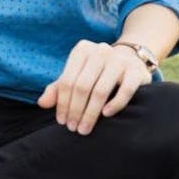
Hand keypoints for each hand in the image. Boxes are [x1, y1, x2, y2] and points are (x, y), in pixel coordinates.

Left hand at [38, 39, 152, 134]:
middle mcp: (101, 51)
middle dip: (76, 110)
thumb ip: (57, 89)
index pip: (67, 81)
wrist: (130, 60)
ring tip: (85, 128)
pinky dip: (114, 104)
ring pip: (101, 90)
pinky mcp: (136, 71)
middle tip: (74, 129)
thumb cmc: (96, 73)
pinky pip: (125, 91)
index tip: (62, 122)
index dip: (62, 103)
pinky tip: (106, 115)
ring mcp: (120, 60)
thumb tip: (42, 103)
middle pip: (82, 86)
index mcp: (82, 50)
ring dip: (91, 113)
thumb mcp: (75, 76)